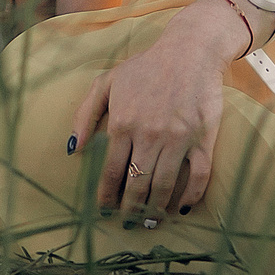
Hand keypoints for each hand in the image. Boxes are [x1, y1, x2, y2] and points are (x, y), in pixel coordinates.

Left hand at [68, 0, 245, 225]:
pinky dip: (192, 196)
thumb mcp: (107, 81)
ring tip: (150, 222)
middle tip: (127, 224)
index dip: (107, 196)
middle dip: (130, 209)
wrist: (189, 51)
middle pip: (137, 184)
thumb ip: (85, 113)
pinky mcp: (203, 138)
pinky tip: (182, 208)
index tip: (104, 211)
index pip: (112, 171)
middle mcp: (149, 134)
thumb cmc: (145, 67)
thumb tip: (71, 148)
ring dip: (156, 209)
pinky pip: (200, 175)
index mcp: (123, 123)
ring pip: (165, 185)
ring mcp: (178, 138)